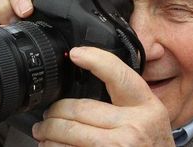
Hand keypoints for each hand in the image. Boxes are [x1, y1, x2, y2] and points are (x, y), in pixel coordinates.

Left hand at [32, 47, 174, 146]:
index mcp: (146, 107)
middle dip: (54, 111)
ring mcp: (119, 146)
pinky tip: (52, 145)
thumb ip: (126, 100)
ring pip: (68, 132)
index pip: (118, 76)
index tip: (76, 54)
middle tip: (47, 114)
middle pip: (79, 108)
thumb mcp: (149, 118)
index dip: (95, 60)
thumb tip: (93, 77)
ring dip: (48, 132)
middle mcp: (134, 126)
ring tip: (44, 131)